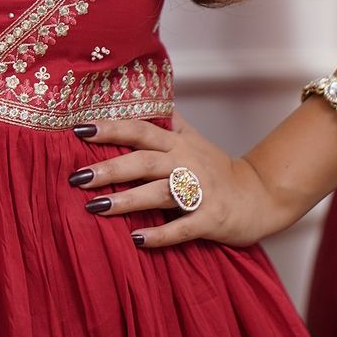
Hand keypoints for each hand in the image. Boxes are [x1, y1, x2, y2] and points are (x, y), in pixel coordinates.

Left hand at [67, 111, 301, 249]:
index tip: (79, 130)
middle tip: (77, 177)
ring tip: (95, 208)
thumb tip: (144, 97)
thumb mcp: (192, 139)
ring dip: (126, 201)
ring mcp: (199, 192)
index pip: (139, 130)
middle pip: (143, 161)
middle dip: (109, 168)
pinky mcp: (210, 219)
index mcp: (177, 144)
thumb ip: (167, 122)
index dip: (110, 129)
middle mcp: (186, 163)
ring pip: (158, 193)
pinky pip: (183, 227)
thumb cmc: (218, 169)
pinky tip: (136, 240)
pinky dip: (160, 234)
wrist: (259, 197)